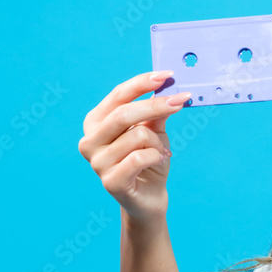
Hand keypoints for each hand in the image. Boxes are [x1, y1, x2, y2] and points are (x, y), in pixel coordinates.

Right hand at [77, 70, 190, 221]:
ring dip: (158, 143)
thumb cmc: (149, 159)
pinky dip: (156, 157)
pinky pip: (140, 158)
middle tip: (181, 101)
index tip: (167, 75)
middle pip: (124, 113)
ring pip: (137, 136)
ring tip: (160, 152)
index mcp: (96, 123)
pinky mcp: (110, 182)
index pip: (118, 95)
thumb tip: (167, 86)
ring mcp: (97, 163)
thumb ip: (156, 110)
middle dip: (156, 105)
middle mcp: (90, 140)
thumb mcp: (153, 130)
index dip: (142, 83)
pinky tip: (156, 162)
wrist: (150, 196)